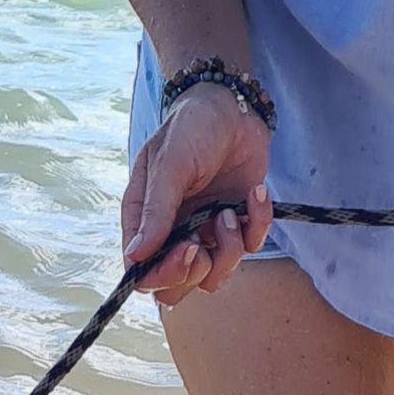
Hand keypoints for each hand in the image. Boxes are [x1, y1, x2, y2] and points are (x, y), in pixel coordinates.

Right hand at [121, 84, 274, 305]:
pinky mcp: (238, 224)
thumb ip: (155, 211)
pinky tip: (255, 194)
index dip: (164, 274)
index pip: (144, 274)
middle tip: (203, 239)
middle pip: (178, 287)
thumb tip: (135, 256)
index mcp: (145, 224)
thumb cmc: (190, 129)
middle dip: (196, 270)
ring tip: (229, 211)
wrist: (232, 107)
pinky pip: (250, 247)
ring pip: (215, 276)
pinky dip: (257, 224)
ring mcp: (206, 233)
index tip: (186, 248)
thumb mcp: (169, 166)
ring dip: (228, 250)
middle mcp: (172, 236)